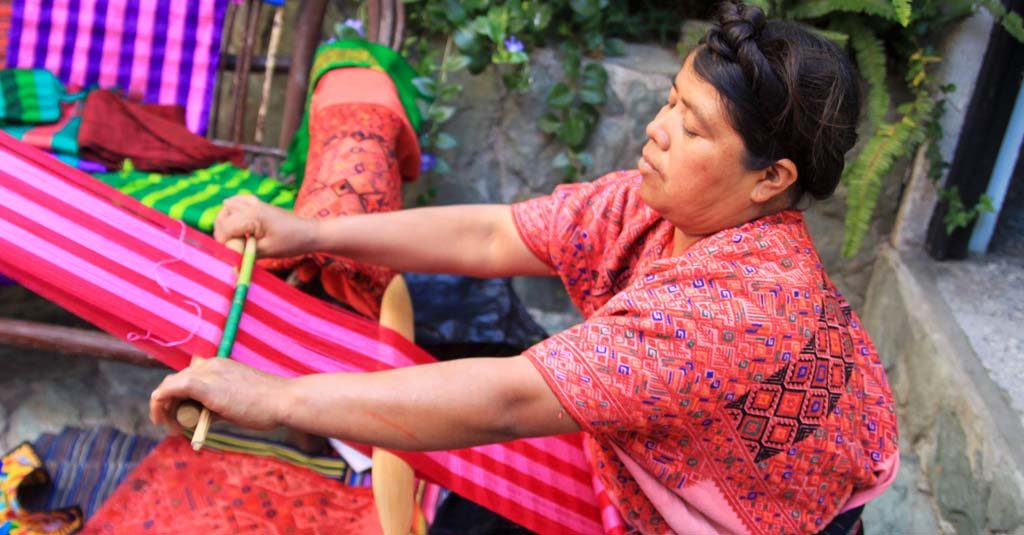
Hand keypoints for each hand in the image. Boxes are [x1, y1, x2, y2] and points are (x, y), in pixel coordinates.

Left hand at [150, 357, 287, 431]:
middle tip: (172, 425)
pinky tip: (159, 417)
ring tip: (170, 427)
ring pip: (170, 385)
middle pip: (175, 381)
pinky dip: (161, 401)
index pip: (187, 377)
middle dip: (167, 404)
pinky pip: (173, 388)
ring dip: (164, 407)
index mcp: (218, 365)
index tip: (180, 414)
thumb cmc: (267, 404)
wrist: (283, 400)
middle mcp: (210, 365)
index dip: (177, 396)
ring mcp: (208, 374)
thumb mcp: (236, 401)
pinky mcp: (207, 387)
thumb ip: (216, 405)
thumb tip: (201, 417)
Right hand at [214, 195, 317, 257]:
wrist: (310, 233)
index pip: (224, 228)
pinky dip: (232, 209)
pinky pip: (238, 201)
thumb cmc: (291, 242)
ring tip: (235, 239)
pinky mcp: (258, 203)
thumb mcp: (266, 251)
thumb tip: (228, 261)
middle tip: (233, 249)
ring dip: (225, 223)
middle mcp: (250, 205)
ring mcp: (254, 202)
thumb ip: (244, 254)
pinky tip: (233, 218)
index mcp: (252, 215)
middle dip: (222, 234)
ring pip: (227, 209)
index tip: (233, 255)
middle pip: (222, 218)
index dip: (224, 244)